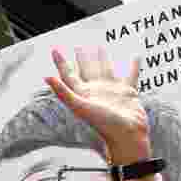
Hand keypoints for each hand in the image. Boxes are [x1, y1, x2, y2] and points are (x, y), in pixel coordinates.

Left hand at [45, 47, 150, 164]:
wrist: (127, 136)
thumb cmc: (103, 124)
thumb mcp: (79, 106)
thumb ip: (62, 92)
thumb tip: (45, 76)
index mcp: (83, 94)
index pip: (69, 74)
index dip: (61, 62)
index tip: (55, 49)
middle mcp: (96, 91)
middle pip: (86, 69)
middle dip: (82, 57)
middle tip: (79, 44)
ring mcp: (112, 91)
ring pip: (106, 69)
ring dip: (103, 58)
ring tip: (100, 46)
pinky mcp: (128, 92)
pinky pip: (130, 74)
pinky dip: (133, 65)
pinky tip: (135, 55)